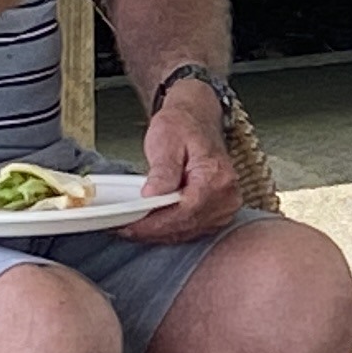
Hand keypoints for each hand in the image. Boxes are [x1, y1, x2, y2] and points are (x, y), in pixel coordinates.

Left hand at [125, 81, 243, 241]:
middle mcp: (227, 196)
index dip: (155, 224)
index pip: (184, 212)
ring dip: (159, 233)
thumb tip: (152, 196)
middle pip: (186, 226)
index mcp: (217, 177)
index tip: (131, 226)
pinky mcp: (217, 212)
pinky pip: (192, 229)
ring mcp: (225, 207)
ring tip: (133, 228)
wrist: (196, 119)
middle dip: (152, 231)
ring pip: (188, 232)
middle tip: (124, 229)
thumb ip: (162, 171)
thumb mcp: (166, 141)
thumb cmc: (183, 126)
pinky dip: (169, 230)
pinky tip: (151, 226)